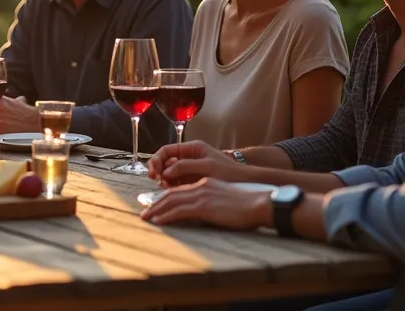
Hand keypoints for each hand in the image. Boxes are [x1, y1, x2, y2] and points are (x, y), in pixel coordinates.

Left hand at [140, 178, 271, 230]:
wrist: (260, 204)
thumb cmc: (248, 206)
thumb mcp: (225, 200)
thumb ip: (211, 203)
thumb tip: (202, 213)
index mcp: (206, 183)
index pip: (180, 190)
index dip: (166, 198)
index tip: (156, 206)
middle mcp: (201, 186)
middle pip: (171, 194)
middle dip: (156, 203)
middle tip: (145, 213)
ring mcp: (201, 194)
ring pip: (171, 201)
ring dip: (156, 210)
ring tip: (146, 218)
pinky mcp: (204, 205)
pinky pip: (179, 210)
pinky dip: (166, 216)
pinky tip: (158, 222)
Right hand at [147, 140, 246, 187]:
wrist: (246, 183)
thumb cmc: (230, 172)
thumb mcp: (207, 166)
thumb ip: (184, 167)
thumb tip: (165, 172)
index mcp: (192, 148)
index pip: (166, 151)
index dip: (156, 161)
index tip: (154, 173)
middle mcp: (189, 156)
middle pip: (165, 161)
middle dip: (159, 170)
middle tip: (158, 181)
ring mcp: (190, 169)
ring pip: (169, 173)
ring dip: (164, 179)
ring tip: (166, 187)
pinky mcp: (193, 180)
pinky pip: (176, 182)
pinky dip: (172, 186)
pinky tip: (173, 191)